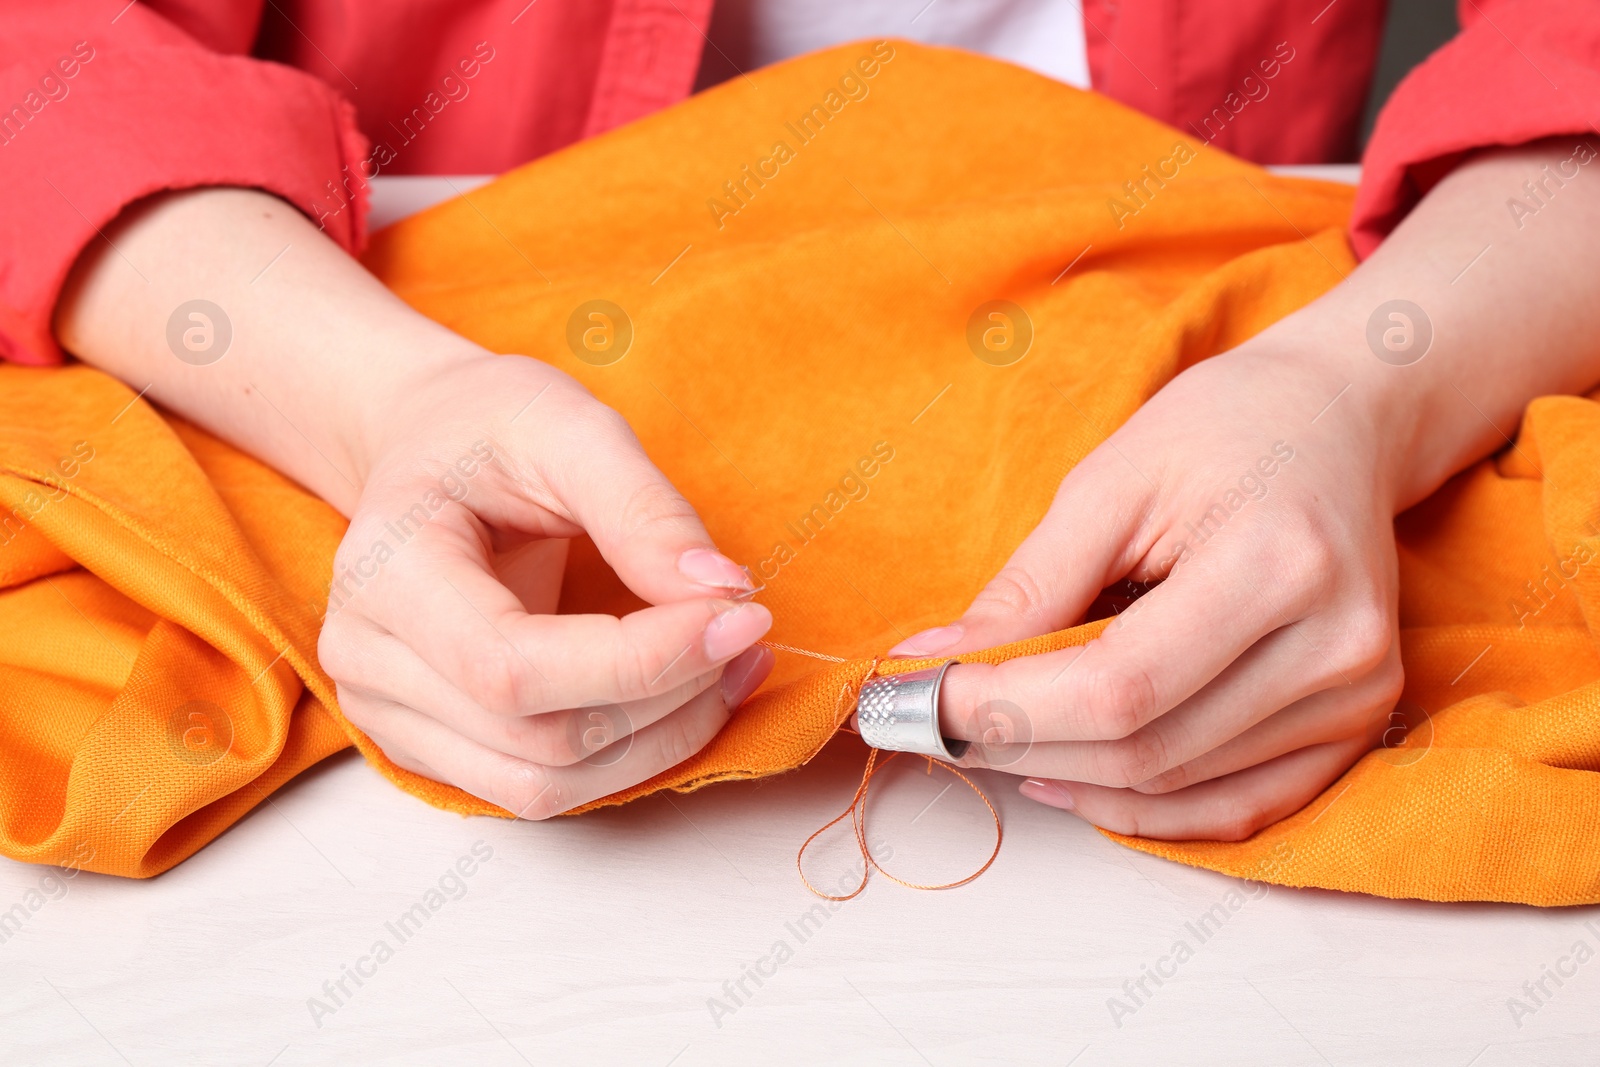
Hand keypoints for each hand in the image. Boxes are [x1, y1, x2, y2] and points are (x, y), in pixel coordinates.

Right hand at [54, 187, 772, 818]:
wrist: (427, 447)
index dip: (641, 660)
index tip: (741, 614)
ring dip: (661, 738)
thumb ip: (643, 508)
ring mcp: (390, 715)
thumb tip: (722, 592)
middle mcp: (367, 661)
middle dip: (668, 696)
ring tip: (729, 663)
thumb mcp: (569, 425)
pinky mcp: (432, 745)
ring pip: (545, 786)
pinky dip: (631, 752)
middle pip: (538, 739)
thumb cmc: (489, 426)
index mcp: (385, 572)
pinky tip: (685, 692)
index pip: (511, 666)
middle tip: (747, 629)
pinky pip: (542, 788)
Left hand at [882, 137, 1599, 841]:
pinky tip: (1068, 775)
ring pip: (1178, 786)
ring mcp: (1356, 695)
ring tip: (990, 739)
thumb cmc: (1221, 429)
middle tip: (937, 721)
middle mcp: (1335, 646)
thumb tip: (931, 660)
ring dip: (1068, 775)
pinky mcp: (1356, 722)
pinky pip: (1238, 807)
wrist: (1337, 421)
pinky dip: (1144, 808)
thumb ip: (1028, 585)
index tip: (923, 696)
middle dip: (1019, 744)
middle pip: (1146, 749)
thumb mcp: (1111, 480)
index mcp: (1276, 563)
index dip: (1008, 707)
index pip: (1120, 686)